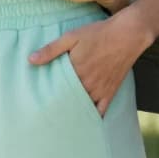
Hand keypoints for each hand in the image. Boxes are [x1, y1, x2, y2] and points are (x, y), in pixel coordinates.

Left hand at [28, 8, 152, 116]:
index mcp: (75, 71)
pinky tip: (85, 123)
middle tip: (46, 116)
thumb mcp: (71, 37)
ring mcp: (99, 90)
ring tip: (61, 122)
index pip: (56, 90)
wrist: (128, 34)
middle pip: (68, 101)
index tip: (37, 104)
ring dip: (73, 113)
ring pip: (83, 107)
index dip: (47, 97)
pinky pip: (101, 110)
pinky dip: (93, 117)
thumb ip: (51, 49)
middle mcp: (87, 84)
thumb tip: (30, 60)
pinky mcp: (110, 91)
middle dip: (58, 107)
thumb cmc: (98, 34)